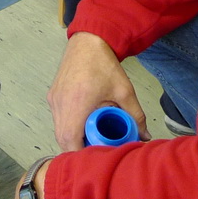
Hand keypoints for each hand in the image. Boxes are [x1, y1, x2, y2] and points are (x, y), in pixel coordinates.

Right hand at [47, 32, 149, 151]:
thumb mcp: (124, 91)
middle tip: (96, 149)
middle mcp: (60, 104)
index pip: (70, 141)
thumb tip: (145, 137)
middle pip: (62, 139)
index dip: (80, 154)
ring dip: (72, 137)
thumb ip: (136, 116)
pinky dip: (68, 125)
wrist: (88, 41)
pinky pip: (58, 118)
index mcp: (76, 104)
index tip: (95, 157)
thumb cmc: (105, 65)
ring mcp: (54, 100)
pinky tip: (83, 122)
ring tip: (91, 137)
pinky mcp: (52, 95)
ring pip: (58, 130)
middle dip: (77, 149)